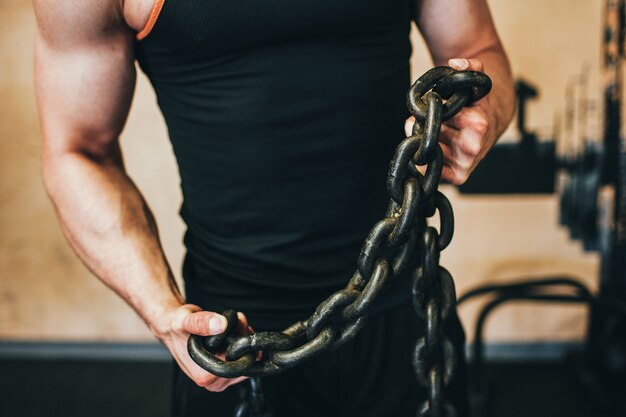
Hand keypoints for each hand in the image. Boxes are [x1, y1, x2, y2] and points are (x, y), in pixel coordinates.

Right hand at [160, 304, 251, 391]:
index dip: (243, 341)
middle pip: (246, 362)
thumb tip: (221, 324)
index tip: (237, 324)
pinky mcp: (224, 375)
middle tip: (235, 322)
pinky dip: (242, 344)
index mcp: (205, 376)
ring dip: (244, 340)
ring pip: (248, 360)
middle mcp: (213, 382)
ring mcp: (220, 380)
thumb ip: (201, 322)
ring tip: (230, 326)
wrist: (173, 330)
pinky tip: (231, 333)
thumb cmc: (178, 327)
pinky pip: (244, 360)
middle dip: (244, 338)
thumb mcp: (185, 320)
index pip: (241, 363)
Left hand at [405, 58, 496, 184]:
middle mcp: (472, 148)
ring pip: (427, 149)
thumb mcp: (476, 82)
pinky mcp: (457, 177)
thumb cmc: (478, 103)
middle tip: (431, 117)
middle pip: (430, 134)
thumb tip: (456, 62)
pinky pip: (429, 168)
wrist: (495, 122)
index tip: (434, 103)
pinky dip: (424, 157)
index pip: (438, 116)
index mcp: (478, 125)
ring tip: (436, 131)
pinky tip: (433, 146)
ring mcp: (464, 164)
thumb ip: (470, 66)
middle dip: (425, 123)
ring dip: (424, 138)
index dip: (431, 108)